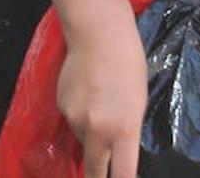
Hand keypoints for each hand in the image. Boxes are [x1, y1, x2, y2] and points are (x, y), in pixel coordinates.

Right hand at [59, 16, 147, 177]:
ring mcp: (75, 118)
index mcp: (124, 129)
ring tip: (100, 103)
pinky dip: (79, 114)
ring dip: (90, 132)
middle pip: (93, 168)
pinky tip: (87, 92)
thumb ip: (126, 130)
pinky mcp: (62, 106)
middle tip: (97, 174)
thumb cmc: (129, 65)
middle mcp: (97, 129)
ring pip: (82, 139)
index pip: (122, 174)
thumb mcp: (138, 103)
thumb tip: (115, 148)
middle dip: (95, 175)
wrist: (99, 35)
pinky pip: (72, 120)